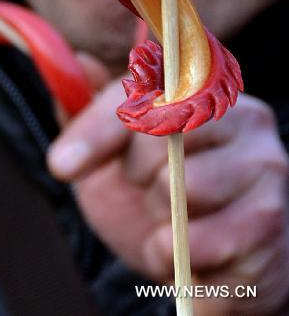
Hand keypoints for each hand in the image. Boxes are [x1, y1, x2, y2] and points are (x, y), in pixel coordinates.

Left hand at [48, 71, 288, 313]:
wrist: (220, 266)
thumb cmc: (163, 197)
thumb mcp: (119, 151)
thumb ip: (95, 108)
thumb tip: (77, 61)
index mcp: (210, 89)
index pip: (147, 97)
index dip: (97, 131)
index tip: (60, 165)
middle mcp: (250, 124)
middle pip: (163, 151)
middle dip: (141, 184)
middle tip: (153, 194)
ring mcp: (268, 178)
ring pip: (185, 201)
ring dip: (160, 228)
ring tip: (173, 228)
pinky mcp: (272, 236)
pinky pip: (199, 254)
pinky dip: (177, 266)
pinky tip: (192, 261)